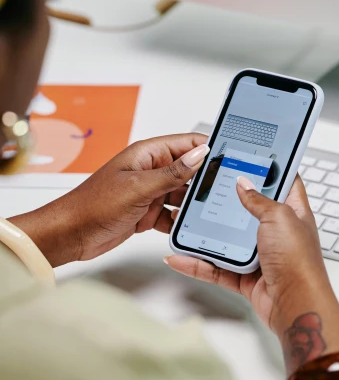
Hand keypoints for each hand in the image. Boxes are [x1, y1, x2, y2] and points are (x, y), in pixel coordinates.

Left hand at [9, 133, 208, 266]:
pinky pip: (171, 214)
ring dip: (191, 203)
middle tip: (223, 190)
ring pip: (181, 194)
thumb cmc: (93, 205)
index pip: (186, 144)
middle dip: (203, 180)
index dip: (207, 148)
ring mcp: (148, 192)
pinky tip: (187, 227)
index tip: (228, 156)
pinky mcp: (146, 212)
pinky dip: (178, 220)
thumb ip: (172, 172)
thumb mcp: (139, 187)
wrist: (69, 235)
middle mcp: (149, 170)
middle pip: (187, 170)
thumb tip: (199, 154)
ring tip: (208, 211)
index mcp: (147, 154)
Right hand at [164, 175, 330, 330]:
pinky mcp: (247, 278)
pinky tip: (180, 258)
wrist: (295, 305)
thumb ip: (258, 199)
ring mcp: (261, 255)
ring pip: (228, 240)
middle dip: (229, 201)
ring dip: (207, 234)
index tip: (250, 157)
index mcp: (293, 213)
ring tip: (186, 221)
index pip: (284, 183)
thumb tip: (243, 182)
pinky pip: (217, 268)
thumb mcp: (279, 217)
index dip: (270, 169)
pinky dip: (199, 264)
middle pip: (250, 211)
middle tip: (208, 186)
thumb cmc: (298, 260)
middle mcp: (278, 233)